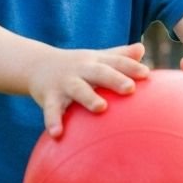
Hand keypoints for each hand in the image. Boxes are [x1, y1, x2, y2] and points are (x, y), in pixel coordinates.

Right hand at [29, 43, 150, 137]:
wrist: (36, 65)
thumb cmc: (76, 66)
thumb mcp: (96, 58)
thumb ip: (119, 56)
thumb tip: (142, 48)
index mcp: (95, 61)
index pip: (115, 62)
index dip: (130, 67)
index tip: (146, 74)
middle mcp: (81, 70)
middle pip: (99, 72)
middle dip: (114, 79)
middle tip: (129, 88)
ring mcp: (64, 83)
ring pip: (78, 89)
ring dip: (88, 97)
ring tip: (101, 108)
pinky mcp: (49, 97)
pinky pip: (51, 110)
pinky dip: (53, 121)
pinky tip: (57, 134)